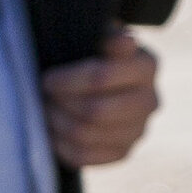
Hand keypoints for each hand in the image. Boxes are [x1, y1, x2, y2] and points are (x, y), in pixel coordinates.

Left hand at [40, 28, 161, 168]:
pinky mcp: (123, 152)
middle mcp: (150, 101)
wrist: (105, 82)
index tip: (47, 78)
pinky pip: (84, 156)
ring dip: (56, 122)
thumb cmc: (96, 54)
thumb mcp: (102, 35)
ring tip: (44, 110)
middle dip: (60, 104)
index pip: (101, 78)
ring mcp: (138, 130)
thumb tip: (123, 43)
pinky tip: (52, 130)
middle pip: (94, 111)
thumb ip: (111, 37)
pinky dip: (60, 145)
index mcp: (147, 66)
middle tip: (41, 95)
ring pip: (85, 134)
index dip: (67, 80)